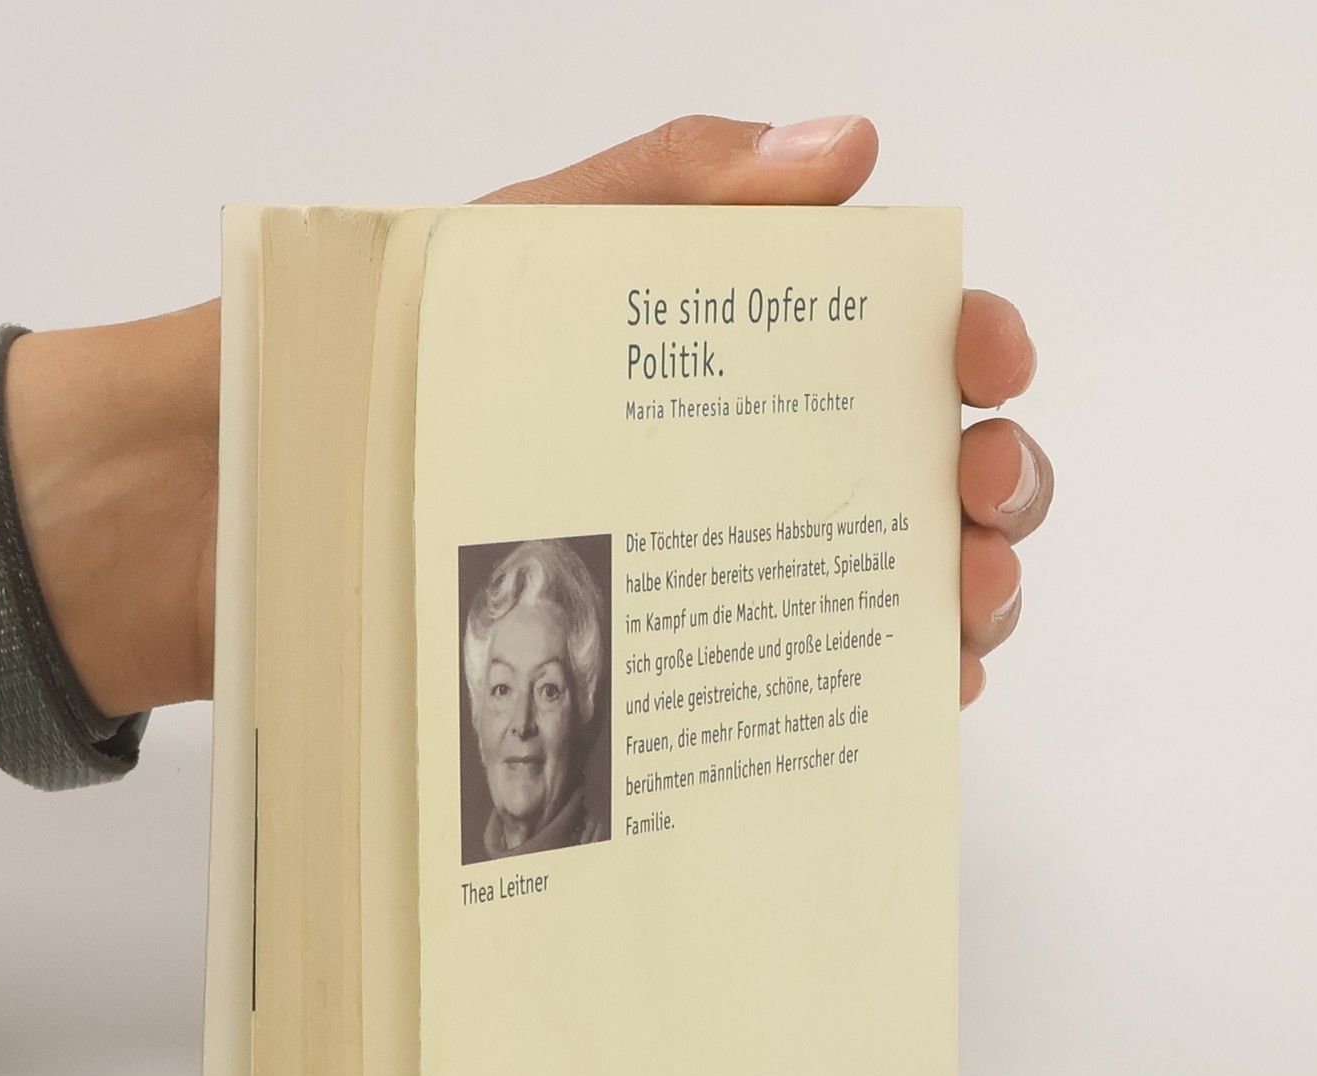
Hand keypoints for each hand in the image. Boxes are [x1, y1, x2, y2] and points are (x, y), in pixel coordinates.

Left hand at [480, 114, 1048, 706]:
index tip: (986, 358)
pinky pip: (849, 684)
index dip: (977, 338)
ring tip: (967, 597)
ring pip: (924, 581)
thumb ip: (680, 183)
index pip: (908, 339)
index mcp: (755, 357)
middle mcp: (779, 465)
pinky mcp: (724, 669)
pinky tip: (925, 685)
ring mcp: (761, 570)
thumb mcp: (535, 246)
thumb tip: (845, 149)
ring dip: (980, 585)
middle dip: (1003, 474)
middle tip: (980, 488)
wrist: (314, 500)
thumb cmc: (423, 366)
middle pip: (945, 468)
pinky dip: (912, 684)